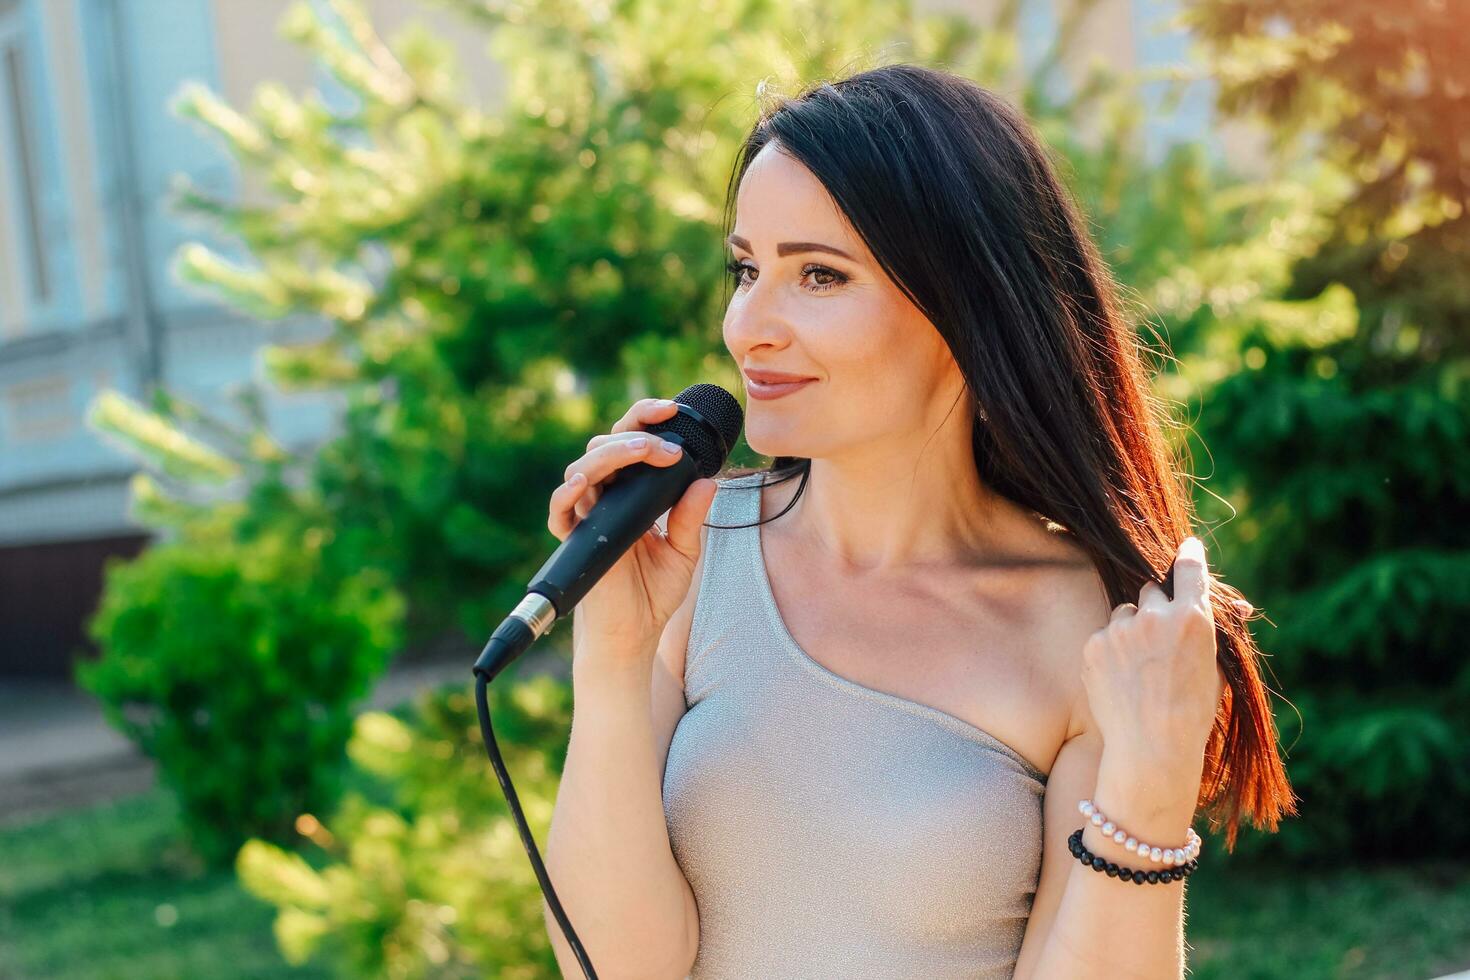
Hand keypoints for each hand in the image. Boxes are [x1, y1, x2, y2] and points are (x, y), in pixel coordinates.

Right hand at [548, 397, 718, 667]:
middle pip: (606, 445)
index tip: (674, 409)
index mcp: (630, 493)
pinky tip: (585, 482)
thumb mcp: (685, 550)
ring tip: (647, 452)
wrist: (633, 633)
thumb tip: (709, 480)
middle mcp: (605, 497)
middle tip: (667, 439)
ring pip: (585, 466)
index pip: (631, 442)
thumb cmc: (653, 592)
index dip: (647, 420)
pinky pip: (561, 509)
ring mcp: (587, 515)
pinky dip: (568, 492)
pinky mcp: (575, 539)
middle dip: (636, 431)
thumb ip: (692, 516)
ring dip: (615, 453)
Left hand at [1080, 537, 1226, 778]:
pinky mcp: (1095, 644)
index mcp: (1193, 619)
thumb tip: (1239, 604)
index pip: (1189, 569)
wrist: (1151, 747)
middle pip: (1150, 590)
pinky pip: (1104, 636)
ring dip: (1130, 629)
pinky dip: (1110, 651)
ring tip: (1140, 667)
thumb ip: (1214, 631)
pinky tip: (1122, 679)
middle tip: (1159, 641)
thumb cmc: (1192, 712)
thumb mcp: (1216, 669)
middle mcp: (1156, 616)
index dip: (1188, 556)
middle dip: (1155, 608)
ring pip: (1124, 612)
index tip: (1187, 547)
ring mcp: (1121, 629)